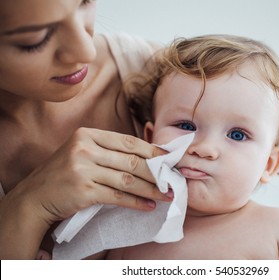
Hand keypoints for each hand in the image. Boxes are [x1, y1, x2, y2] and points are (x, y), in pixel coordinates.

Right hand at [0, 127, 169, 258]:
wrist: (35, 196)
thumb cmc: (65, 173)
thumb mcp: (83, 152)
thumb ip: (109, 151)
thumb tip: (147, 157)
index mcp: (88, 135)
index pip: (128, 142)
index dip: (152, 151)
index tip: (169, 159)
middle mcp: (85, 148)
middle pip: (131, 160)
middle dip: (157, 172)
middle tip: (174, 180)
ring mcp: (83, 169)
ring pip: (128, 179)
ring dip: (151, 189)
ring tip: (167, 195)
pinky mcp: (83, 190)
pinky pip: (117, 196)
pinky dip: (136, 202)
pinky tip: (148, 206)